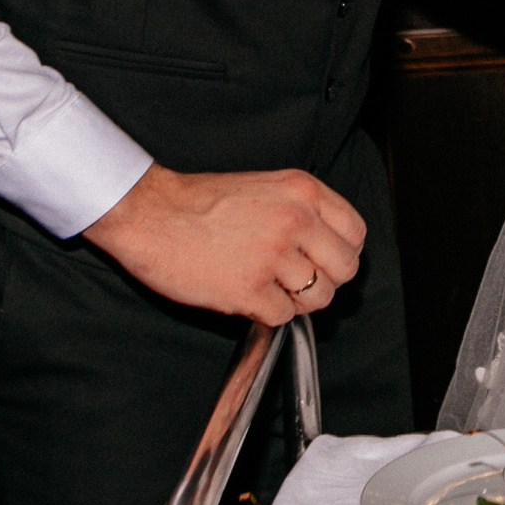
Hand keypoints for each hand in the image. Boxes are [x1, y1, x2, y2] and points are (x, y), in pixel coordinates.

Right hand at [83, 164, 365, 325]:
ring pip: (319, 297)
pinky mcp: (248, 288)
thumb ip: (301, 211)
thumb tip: (326, 246)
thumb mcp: (265, 187)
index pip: (355, 233)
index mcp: (303, 191)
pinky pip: (283, 316)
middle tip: (297, 281)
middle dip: (325, 281)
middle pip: (345, 269)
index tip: (325, 261)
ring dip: (297, 301)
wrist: (149, 212)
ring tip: (270, 288)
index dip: (342, 253)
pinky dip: (268, 313)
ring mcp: (273, 255)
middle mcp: (296, 220)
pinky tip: (247, 295)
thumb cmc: (198, 202)